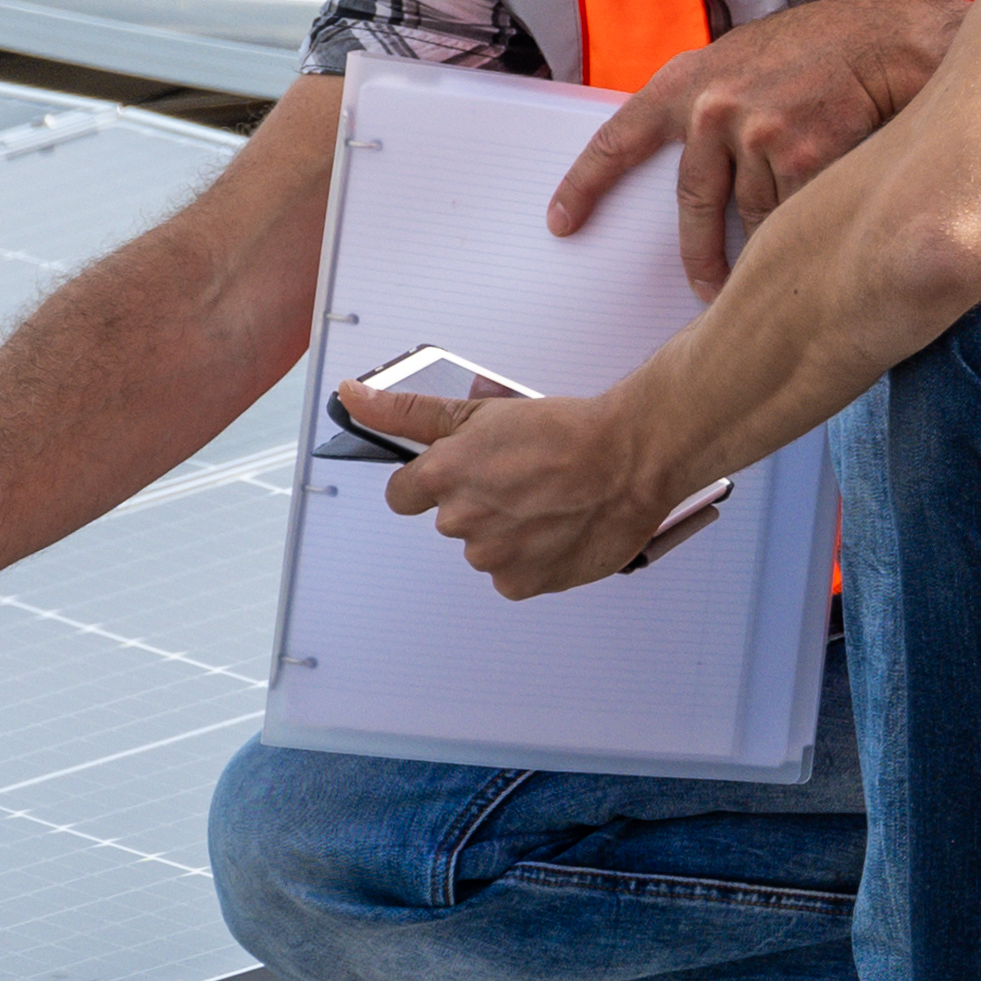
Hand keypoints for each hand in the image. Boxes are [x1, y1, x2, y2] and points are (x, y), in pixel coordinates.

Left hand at [349, 379, 713, 600]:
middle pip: (452, 521)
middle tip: (523, 479)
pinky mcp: (524, 584)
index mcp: (442, 479)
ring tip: (548, 502)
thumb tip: (351, 396)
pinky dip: (533, 559)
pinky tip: (557, 529)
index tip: (464, 474)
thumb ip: (405, 412)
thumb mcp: (477, 412)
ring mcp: (492, 558)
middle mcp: (460, 523)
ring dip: (509, 532)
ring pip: (486, 549)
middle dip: (480, 503)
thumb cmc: (565, 432)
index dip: (431, 483)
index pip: (403, 495)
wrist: (629, 458)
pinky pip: (514, 576)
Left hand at [545, 0, 963, 296]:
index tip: (561, 222)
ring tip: (809, 211)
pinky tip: (835, 197)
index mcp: (687, 83)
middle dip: (700, 258)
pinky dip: (811, 218)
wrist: (889, 39)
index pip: (618, 139)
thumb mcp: (743, 64)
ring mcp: (755, 133)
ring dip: (775, 228)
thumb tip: (690, 173)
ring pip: (753, 218)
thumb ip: (707, 110)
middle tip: (705, 288)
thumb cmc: (818, 53)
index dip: (585, 183)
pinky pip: (793, 217)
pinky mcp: (802, 157)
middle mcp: (712, 109)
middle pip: (693, 208)